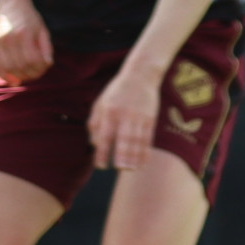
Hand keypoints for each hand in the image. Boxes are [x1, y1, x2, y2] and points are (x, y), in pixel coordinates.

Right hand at [0, 0, 52, 84]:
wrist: (8, 4)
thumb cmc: (29, 17)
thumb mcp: (42, 29)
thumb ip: (46, 47)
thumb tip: (48, 64)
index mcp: (23, 34)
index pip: (32, 60)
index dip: (40, 68)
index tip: (45, 68)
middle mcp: (8, 39)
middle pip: (19, 66)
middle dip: (30, 74)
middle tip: (36, 74)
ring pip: (7, 68)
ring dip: (18, 76)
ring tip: (26, 76)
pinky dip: (4, 75)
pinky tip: (13, 79)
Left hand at [85, 57, 162, 172]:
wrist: (140, 75)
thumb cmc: (116, 91)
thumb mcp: (100, 103)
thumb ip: (95, 123)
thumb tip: (95, 144)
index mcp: (109, 112)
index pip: (105, 135)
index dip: (102, 152)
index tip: (101, 166)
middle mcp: (125, 115)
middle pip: (125, 138)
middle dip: (123, 155)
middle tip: (121, 169)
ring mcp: (139, 117)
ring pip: (138, 140)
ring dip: (136, 156)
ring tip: (132, 169)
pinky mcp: (150, 118)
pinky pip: (148, 137)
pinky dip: (146, 151)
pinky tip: (143, 161)